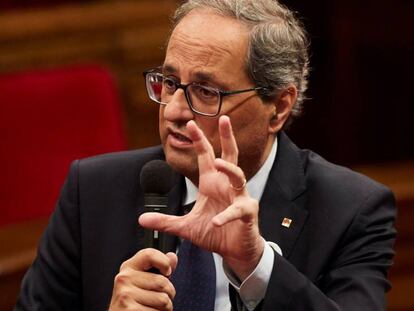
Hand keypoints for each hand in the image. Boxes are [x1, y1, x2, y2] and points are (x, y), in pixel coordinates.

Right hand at [109, 248, 177, 310]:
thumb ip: (160, 268)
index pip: (149, 254)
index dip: (164, 262)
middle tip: (158, 299)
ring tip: (153, 307)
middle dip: (169, 294)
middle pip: (163, 282)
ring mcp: (125, 295)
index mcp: (128, 267)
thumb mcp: (145, 281)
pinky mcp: (130, 310)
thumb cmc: (135, 302)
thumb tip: (172, 256)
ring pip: (163, 299)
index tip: (167, 272)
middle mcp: (124, 278)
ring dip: (166, 307)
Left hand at [139, 116, 263, 280]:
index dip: (199, 140)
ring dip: (229, 169)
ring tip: (218, 164)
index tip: (191, 123)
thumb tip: (140, 220)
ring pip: (238, 176)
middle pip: (230, 155)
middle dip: (227, 136)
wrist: (234, 251)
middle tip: (224, 118)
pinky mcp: (247, 212)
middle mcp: (226, 185)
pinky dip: (226, 215)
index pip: (206, 156)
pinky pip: (238, 209)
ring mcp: (239, 197)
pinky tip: (214, 222)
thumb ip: (165, 221)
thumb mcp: (186, 227)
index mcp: (211, 183)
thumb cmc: (214, 233)